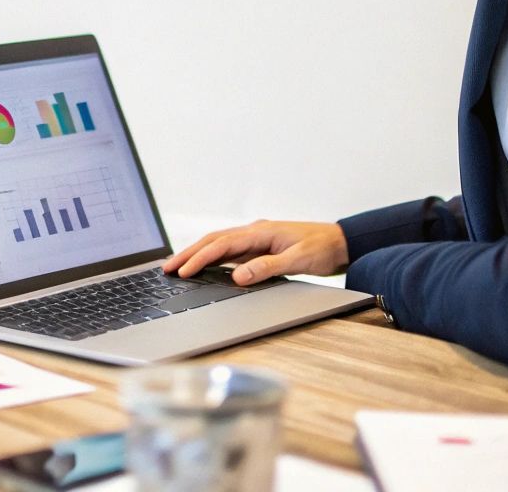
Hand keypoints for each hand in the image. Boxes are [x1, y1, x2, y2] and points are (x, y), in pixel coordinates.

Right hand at [162, 219, 349, 284]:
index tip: (183, 271)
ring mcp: (255, 240)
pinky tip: (202, 267)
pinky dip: (211, 259)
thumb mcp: (298, 260)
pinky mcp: (259, 249)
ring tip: (176, 267)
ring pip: (218, 245)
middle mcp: (254, 232)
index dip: (200, 258)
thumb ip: (268, 268)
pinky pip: (229, 252)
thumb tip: (238, 276)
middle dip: (188, 254)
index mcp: (260, 231)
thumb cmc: (322, 249)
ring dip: (197, 255)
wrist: (341, 243)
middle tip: (166, 268)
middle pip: (213, 241)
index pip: (222, 245)